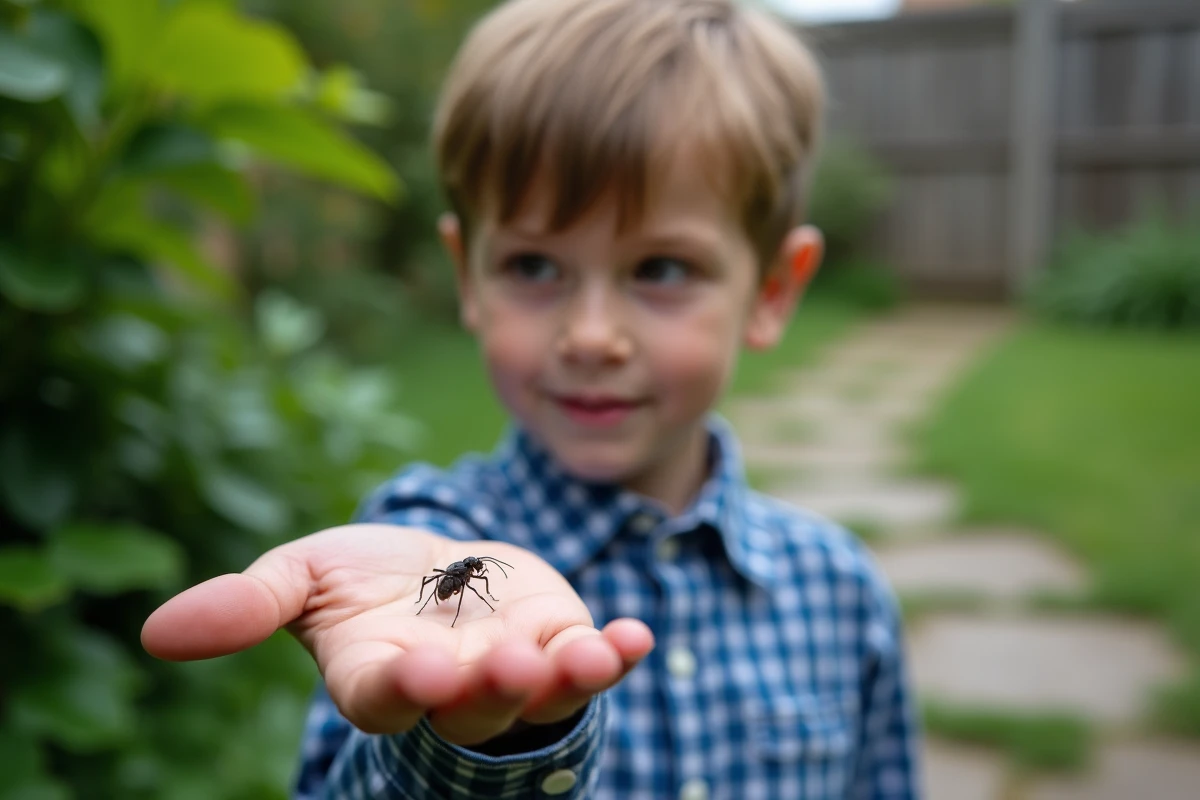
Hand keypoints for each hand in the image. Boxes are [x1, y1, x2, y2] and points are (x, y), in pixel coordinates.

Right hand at [141, 524, 653, 745]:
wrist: (433, 565)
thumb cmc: (360, 580)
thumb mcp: (300, 577)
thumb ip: (244, 605)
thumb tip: (157, 632)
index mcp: (379, 676)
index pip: (387, 698)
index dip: (401, 688)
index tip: (413, 671)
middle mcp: (450, 685)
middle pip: (471, 704)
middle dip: (489, 688)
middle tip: (505, 666)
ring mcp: (511, 668)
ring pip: (540, 693)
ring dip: (561, 678)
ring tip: (583, 656)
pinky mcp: (559, 639)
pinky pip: (591, 661)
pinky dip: (614, 655)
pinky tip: (636, 638)